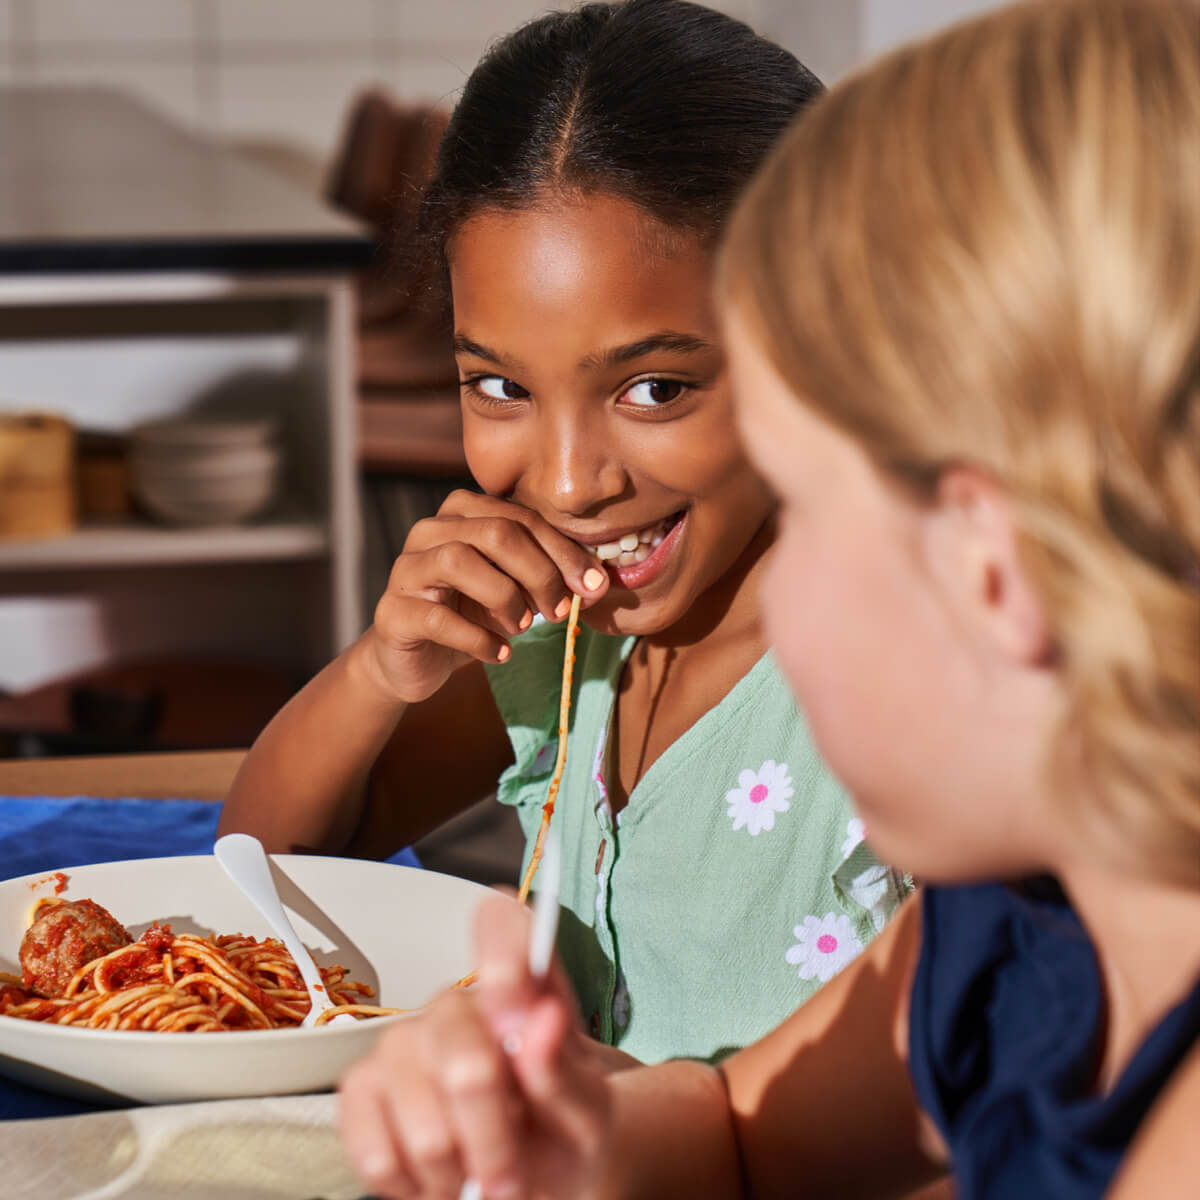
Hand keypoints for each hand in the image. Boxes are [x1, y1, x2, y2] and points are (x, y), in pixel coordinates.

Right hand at [339, 894, 612, 1198]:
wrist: (542, 1176)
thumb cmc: (564, 1129)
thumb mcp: (587, 1110)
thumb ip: (563, 1070)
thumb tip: (540, 1020)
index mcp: (518, 988)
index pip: (500, 925)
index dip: (503, 957)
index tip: (517, 1018)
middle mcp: (454, 1005)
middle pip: (457, 1044)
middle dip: (491, 1127)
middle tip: (513, 1170)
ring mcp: (400, 1045)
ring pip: (419, 1114)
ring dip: (459, 1168)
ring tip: (483, 1174)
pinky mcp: (361, 1092)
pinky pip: (375, 1150)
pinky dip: (416, 1186)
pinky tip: (444, 1176)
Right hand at [364, 491, 608, 702]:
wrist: (417, 661)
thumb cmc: (471, 615)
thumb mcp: (514, 590)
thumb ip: (547, 576)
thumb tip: (597, 583)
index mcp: (462, 513)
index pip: (520, 518)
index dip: (562, 551)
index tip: (594, 586)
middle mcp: (428, 531)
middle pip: (494, 533)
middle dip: (539, 572)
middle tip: (561, 611)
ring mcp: (405, 570)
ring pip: (458, 561)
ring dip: (505, 597)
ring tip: (524, 626)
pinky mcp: (392, 613)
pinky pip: (439, 618)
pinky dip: (479, 639)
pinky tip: (500, 655)